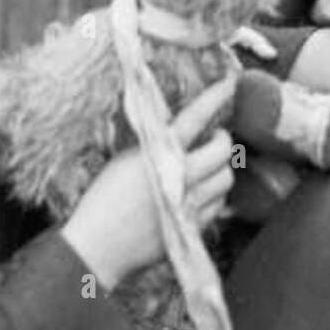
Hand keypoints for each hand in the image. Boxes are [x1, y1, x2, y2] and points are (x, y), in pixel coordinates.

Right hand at [60, 74, 235, 290]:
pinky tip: (199, 194)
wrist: (98, 246)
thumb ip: (155, 144)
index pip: (195, 118)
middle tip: (214, 138)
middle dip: (222, 141)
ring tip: (206, 168)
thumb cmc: (105, 199)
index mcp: (158, 153)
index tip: (230, 84)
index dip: (215, 97)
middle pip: (223, 151)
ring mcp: (189, 204)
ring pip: (226, 179)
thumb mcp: (126, 160)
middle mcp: (179, 176)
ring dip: (220, 170)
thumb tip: (179, 128)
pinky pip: (219, 205)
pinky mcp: (193, 227)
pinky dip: (214, 196)